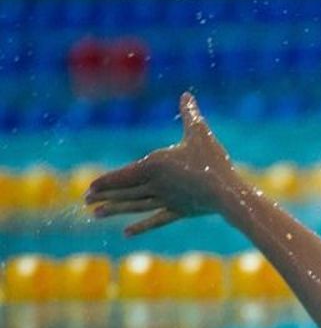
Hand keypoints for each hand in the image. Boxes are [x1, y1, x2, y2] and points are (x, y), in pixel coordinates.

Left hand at [85, 92, 238, 235]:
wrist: (228, 192)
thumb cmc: (212, 160)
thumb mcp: (200, 133)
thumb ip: (190, 114)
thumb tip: (185, 95)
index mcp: (154, 166)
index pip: (123, 175)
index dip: (105, 181)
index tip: (90, 187)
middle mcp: (155, 185)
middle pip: (125, 192)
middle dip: (104, 196)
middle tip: (86, 200)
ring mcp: (166, 201)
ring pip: (136, 206)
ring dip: (115, 210)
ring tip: (96, 215)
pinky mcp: (179, 212)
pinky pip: (156, 220)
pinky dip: (141, 226)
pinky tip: (127, 233)